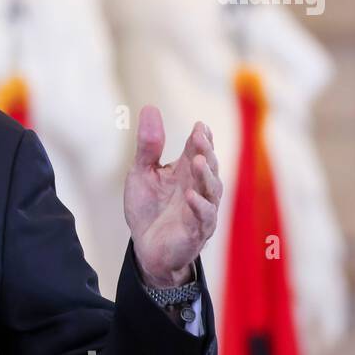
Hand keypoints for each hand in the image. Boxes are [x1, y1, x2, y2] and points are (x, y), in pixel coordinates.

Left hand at [123, 106, 221, 287]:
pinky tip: (191, 196)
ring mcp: (201, 208)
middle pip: (207, 166)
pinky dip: (199, 206)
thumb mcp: (142, 172)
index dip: (200, 138)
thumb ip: (148, 145)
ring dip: (206, 175)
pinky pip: (204, 217)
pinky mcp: (197, 230)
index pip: (197, 149)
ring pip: (212, 189)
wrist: (146, 247)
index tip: (199, 125)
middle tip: (199, 137)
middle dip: (205, 151)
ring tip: (198, 160)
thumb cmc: (148, 208)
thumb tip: (150, 107)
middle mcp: (198, 187)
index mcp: (185, 171)